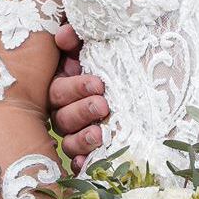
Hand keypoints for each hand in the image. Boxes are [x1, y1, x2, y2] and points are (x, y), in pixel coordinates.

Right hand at [49, 22, 109, 171]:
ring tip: (100, 134)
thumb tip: (64, 35)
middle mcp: (65, 111)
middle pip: (62, 117)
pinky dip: (84, 162)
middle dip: (82, 111)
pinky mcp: (89, 151)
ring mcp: (77, 133)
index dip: (75, 88)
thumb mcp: (97, 44)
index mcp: (63, 86)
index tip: (98, 84)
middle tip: (103, 105)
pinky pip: (81, 161)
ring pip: (69, 141)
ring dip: (82, 138)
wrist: (139, 72)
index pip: (58, 90)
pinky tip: (89, 162)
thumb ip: (78, 37)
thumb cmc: (113, 58)